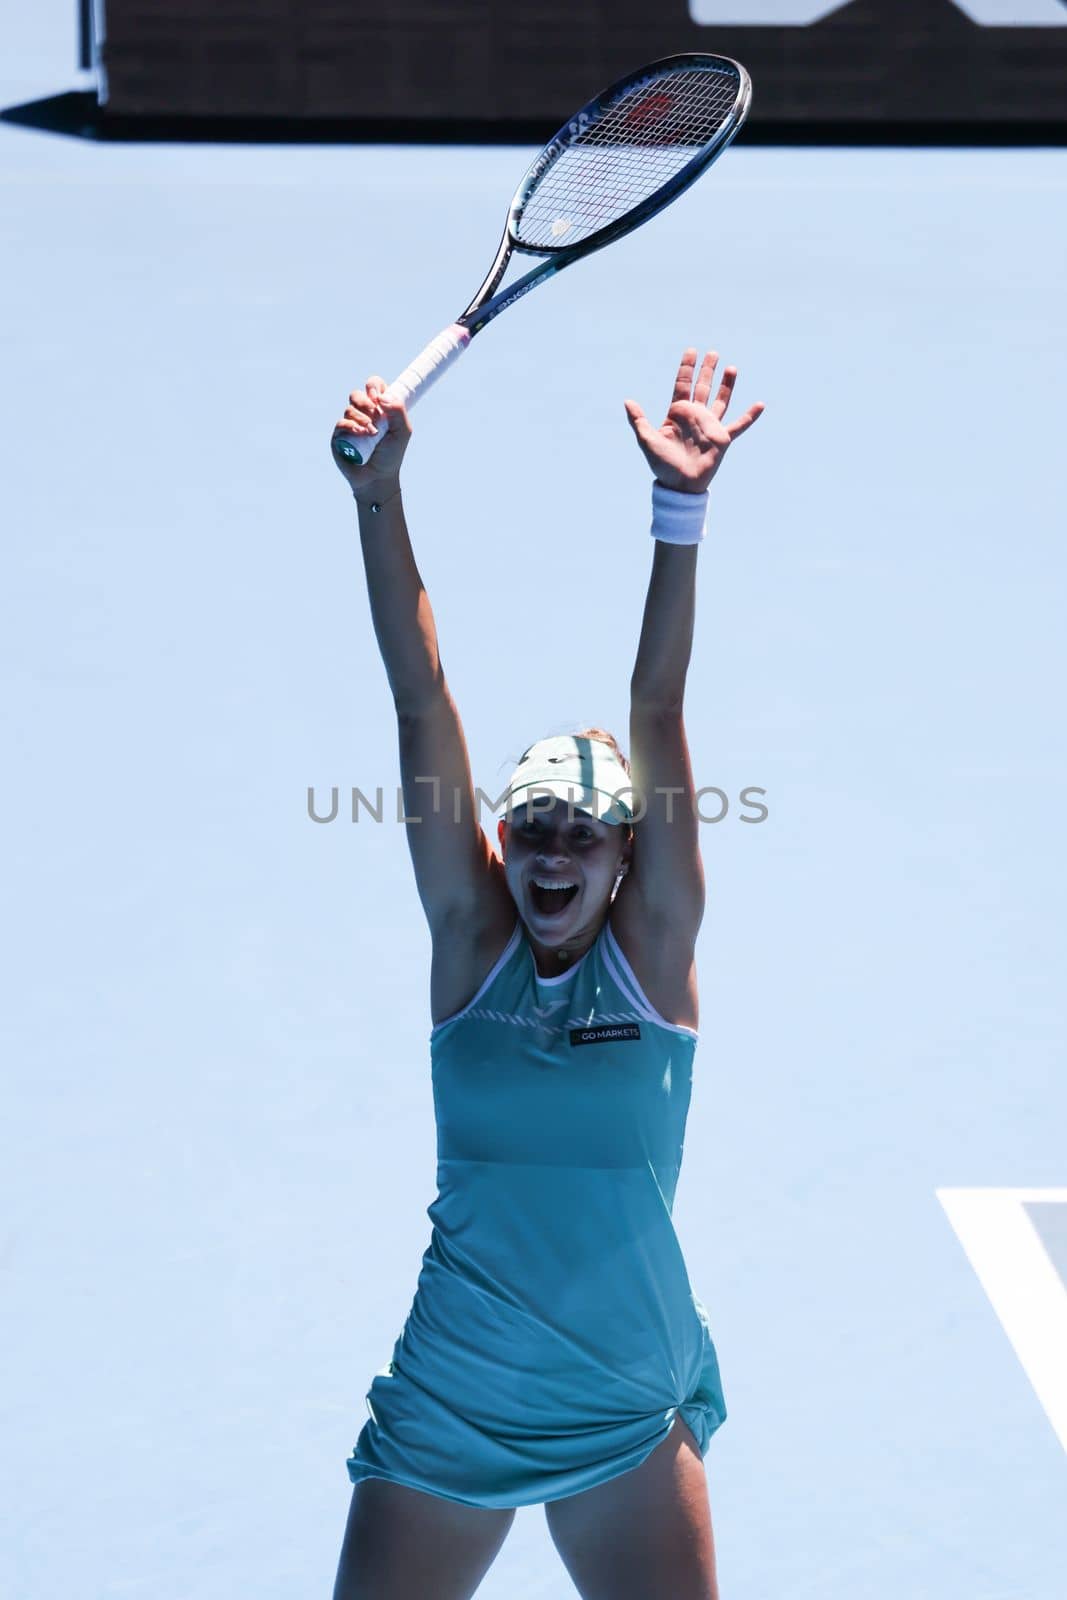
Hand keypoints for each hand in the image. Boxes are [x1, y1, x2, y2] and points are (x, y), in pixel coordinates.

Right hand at [331, 375, 411, 502]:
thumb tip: (382, 397)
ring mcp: (349, 424)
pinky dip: (351, 426)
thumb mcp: (402, 432)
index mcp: (378, 408)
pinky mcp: (339, 435)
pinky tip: (360, 433)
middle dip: (366, 401)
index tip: (378, 397)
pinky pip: (341, 423)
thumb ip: (398, 411)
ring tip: (372, 432)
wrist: (378, 477)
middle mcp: (362, 414)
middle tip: (375, 414)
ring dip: (362, 417)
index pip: (373, 386)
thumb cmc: (391, 455)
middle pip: (357, 394)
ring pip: (350, 408)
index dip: (374, 386)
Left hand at [624, 348, 763, 493]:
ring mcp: (710, 426)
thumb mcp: (647, 440)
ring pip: (721, 400)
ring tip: (732, 368)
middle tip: (712, 353)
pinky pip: (739, 425)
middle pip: (702, 387)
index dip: (687, 368)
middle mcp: (695, 417)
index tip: (691, 351)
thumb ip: (638, 420)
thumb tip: (627, 401)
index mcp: (677, 414)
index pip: (683, 385)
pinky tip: (760, 404)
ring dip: (726, 385)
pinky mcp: (722, 438)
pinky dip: (750, 416)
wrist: (680, 485)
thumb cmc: (662, 465)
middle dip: (707, 370)